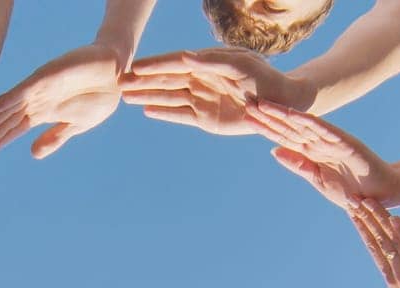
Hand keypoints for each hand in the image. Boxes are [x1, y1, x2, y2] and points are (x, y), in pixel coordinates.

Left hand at [0, 44, 123, 158]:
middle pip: (8, 119)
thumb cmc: (98, 98)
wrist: (117, 75)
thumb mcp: (76, 125)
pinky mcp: (47, 76)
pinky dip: (9, 99)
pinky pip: (24, 89)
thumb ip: (54, 138)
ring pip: (12, 105)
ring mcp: (40, 88)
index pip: (15, 129)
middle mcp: (37, 100)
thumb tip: (32, 154)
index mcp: (43, 113)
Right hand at [120, 48, 312, 135]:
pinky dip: (164, 113)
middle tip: (119, 83)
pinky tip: (147, 110)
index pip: (174, 64)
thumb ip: (212, 62)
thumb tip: (186, 57)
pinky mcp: (205, 119)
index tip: (134, 67)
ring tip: (126, 97)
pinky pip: (180, 115)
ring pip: (169, 98)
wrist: (280, 102)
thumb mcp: (240, 65)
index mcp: (206, 64)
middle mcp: (200, 81)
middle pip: (166, 81)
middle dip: (143, 81)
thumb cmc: (263, 78)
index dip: (154, 65)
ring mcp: (201, 100)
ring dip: (148, 97)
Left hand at [244, 99, 399, 207]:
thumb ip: (298, 164)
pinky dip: (315, 124)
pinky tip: (301, 116)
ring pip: (305, 125)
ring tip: (266, 105)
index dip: (266, 127)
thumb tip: (273, 151)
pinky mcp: (349, 145)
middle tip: (248, 103)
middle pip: (290, 127)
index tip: (247, 117)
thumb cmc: (352, 189)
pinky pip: (329, 133)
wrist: (382, 193)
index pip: (285, 136)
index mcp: (312, 151)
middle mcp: (320, 142)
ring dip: (286, 115)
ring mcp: (334, 142)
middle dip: (270, 116)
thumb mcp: (318, 179)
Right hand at [355, 201, 399, 287]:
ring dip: (378, 220)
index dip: (362, 229)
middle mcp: (399, 276)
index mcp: (394, 279)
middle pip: (378, 242)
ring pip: (391, 242)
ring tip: (367, 202)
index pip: (375, 249)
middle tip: (351, 199)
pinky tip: (394, 219)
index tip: (353, 212)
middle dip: (364, 219)